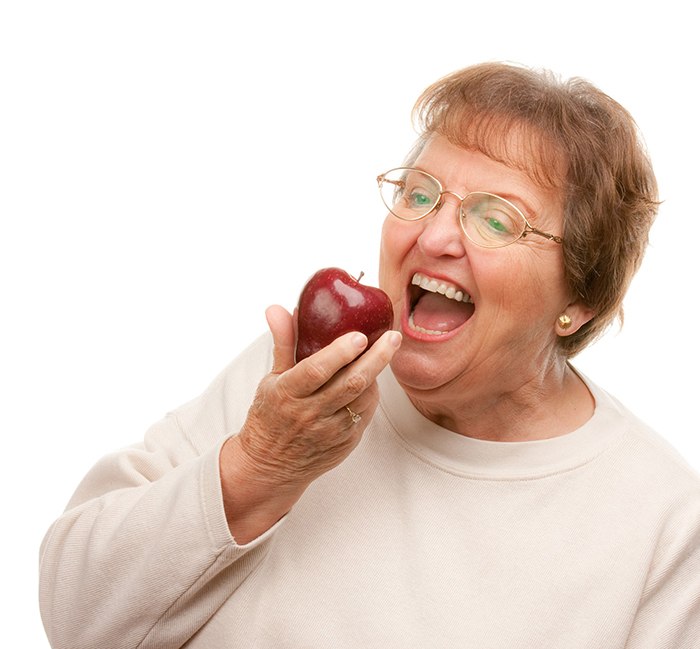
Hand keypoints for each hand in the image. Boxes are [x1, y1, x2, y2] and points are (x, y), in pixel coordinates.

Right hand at [220, 305, 400, 542]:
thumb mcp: (271, 379)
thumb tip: (278, 308)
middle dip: (377, 358)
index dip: (339, 353)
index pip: (316, 371)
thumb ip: (283, 342)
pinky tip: (373, 379)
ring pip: (363, 399)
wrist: (271, 466)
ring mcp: (330, 432)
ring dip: (376, 374)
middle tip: (394, 337)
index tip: (359, 335)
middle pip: (350, 383)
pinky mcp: (345, 443)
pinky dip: (372, 394)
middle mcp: (309, 414)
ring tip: (384, 352)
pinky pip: (366, 414)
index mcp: (287, 393)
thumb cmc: (271, 414)